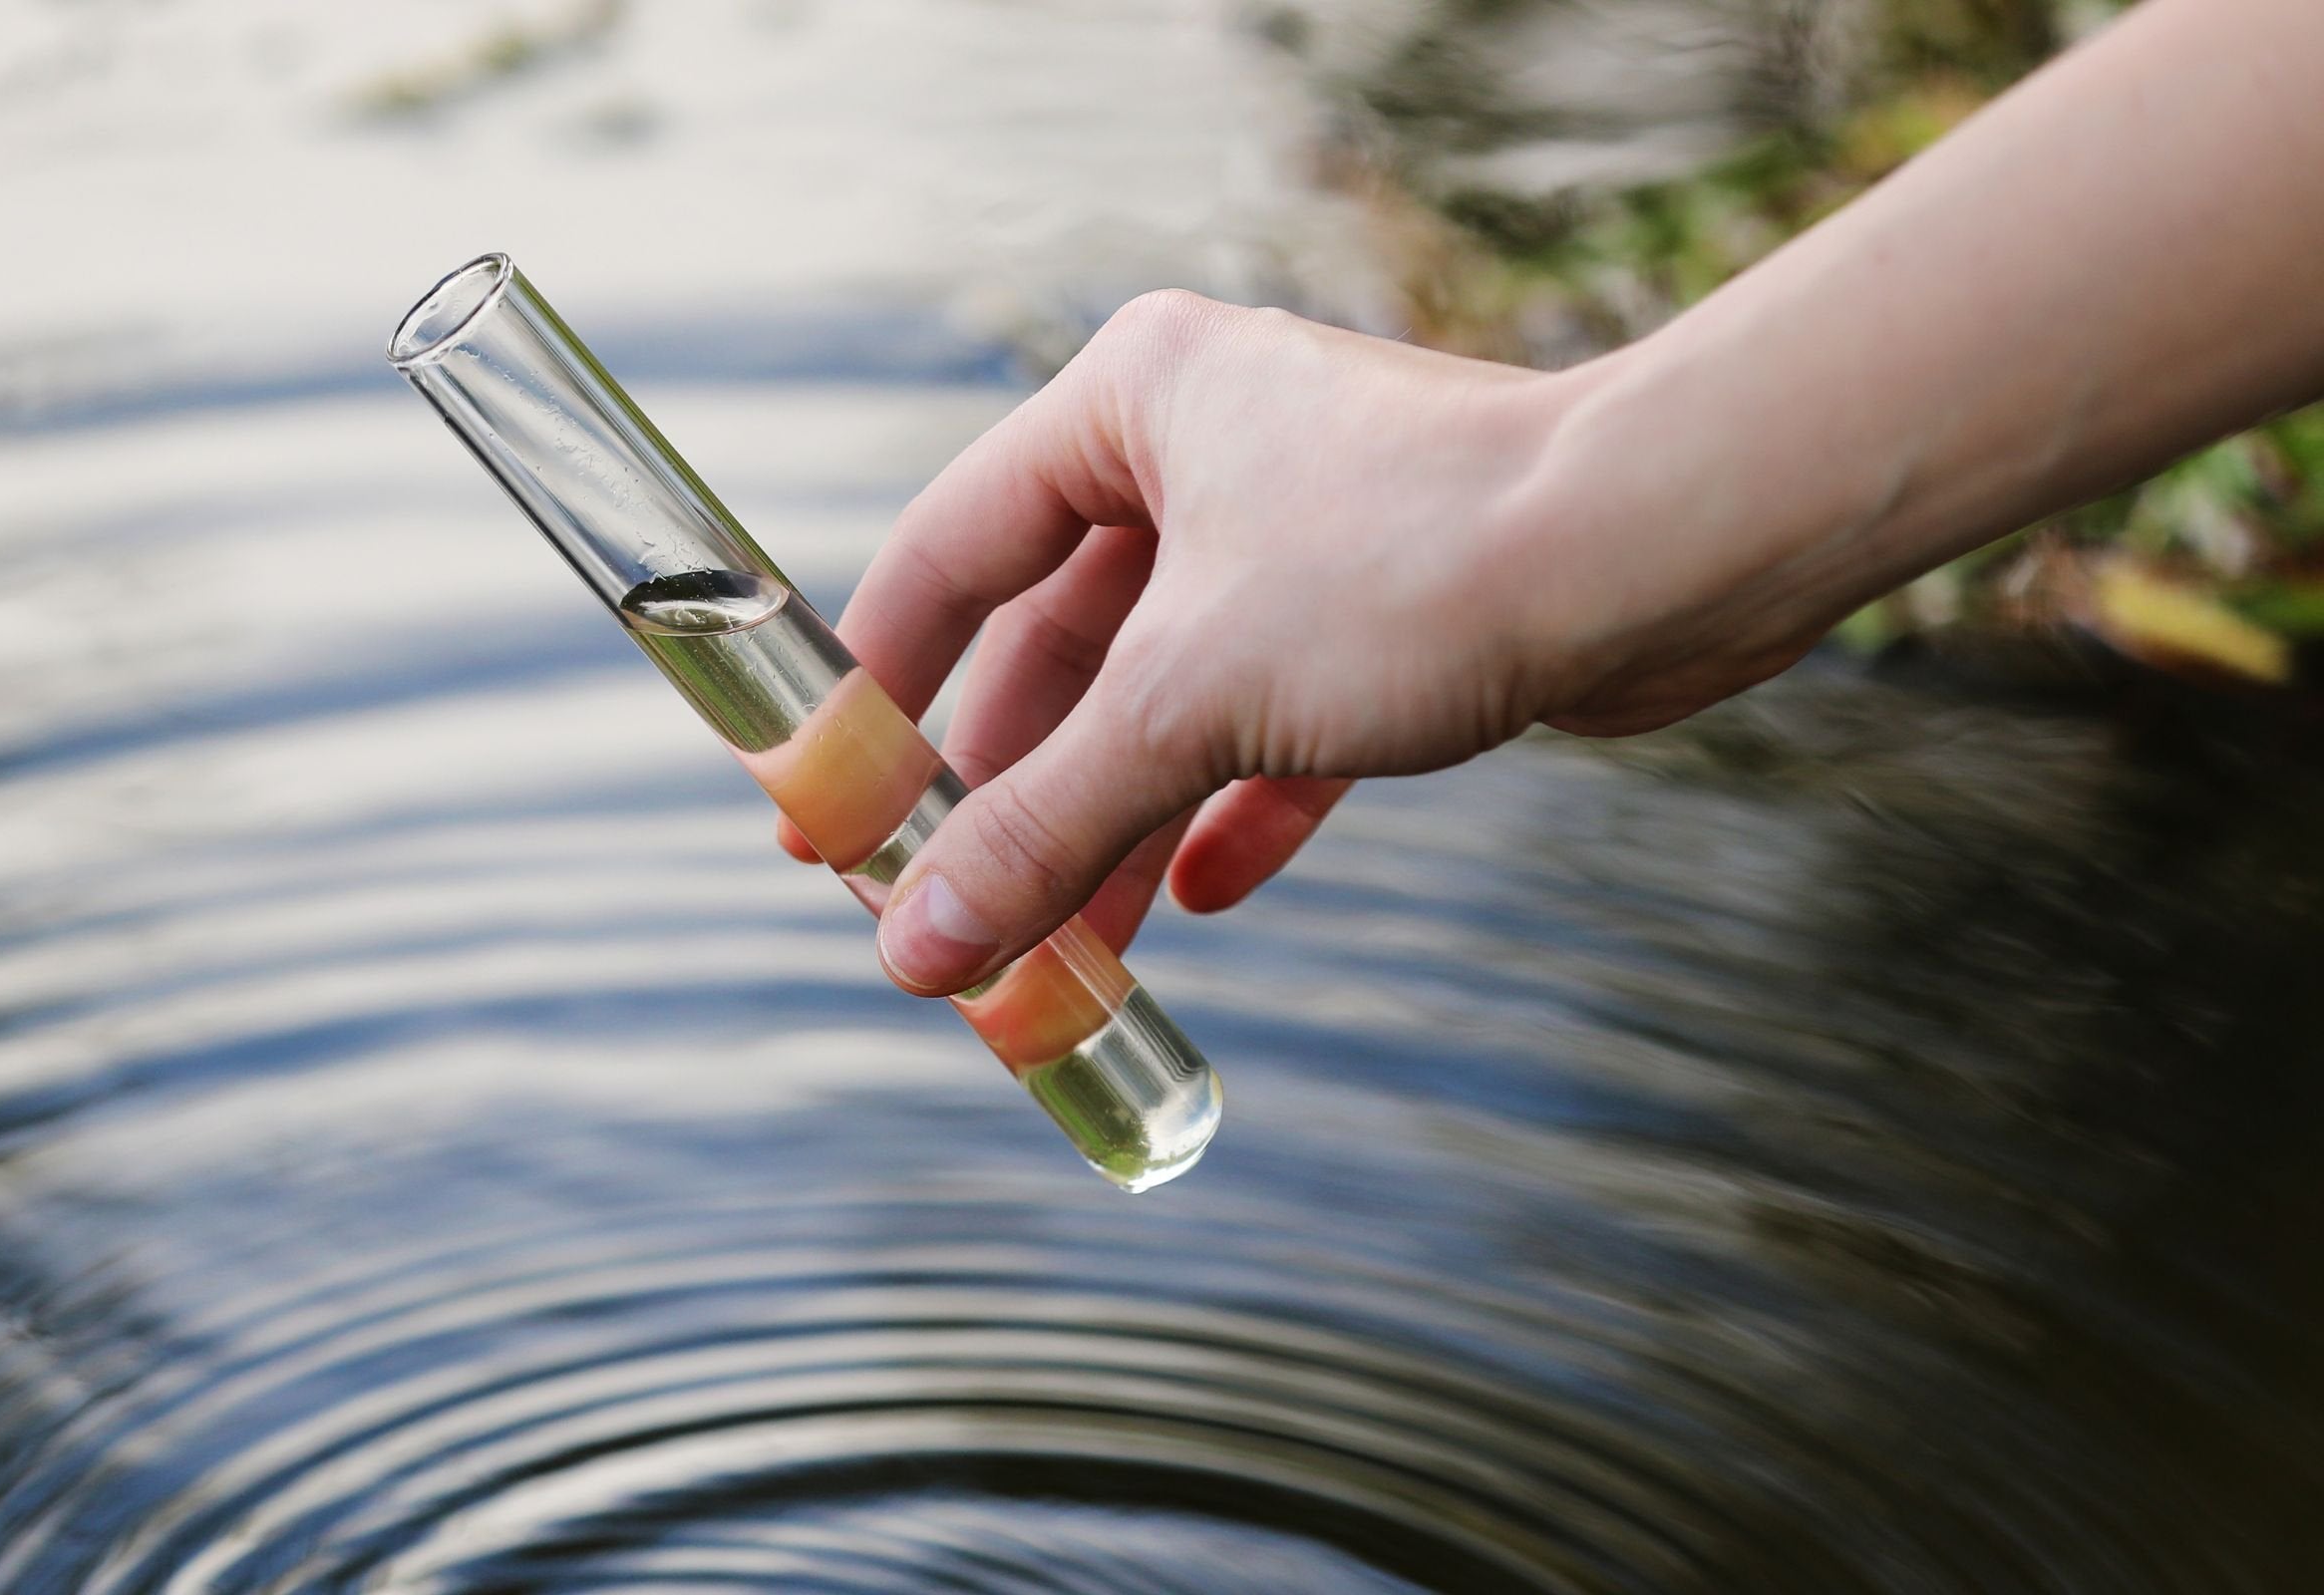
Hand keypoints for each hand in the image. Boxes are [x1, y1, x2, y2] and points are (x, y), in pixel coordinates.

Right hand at [837, 291, 1819, 996]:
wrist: (1667, 550)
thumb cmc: (1418, 566)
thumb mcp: (1187, 706)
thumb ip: (1040, 827)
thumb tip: (915, 949)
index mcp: (1131, 400)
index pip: (949, 553)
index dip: (873, 691)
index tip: (824, 811)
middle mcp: (1210, 444)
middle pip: (1056, 642)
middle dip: (1008, 793)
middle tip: (945, 908)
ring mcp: (1304, 527)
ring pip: (1167, 695)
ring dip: (1112, 825)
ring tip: (1057, 955)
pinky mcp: (1394, 606)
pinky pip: (1272, 721)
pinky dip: (1226, 809)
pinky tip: (1193, 900)